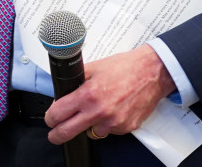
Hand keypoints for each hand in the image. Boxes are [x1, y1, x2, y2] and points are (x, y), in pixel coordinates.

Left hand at [44, 43, 175, 143]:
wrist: (151, 72)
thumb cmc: (124, 68)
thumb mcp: (93, 67)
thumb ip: (75, 79)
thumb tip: (61, 89)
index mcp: (87, 95)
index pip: (58, 113)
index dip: (50, 118)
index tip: (50, 119)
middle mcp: (99, 112)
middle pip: (68, 132)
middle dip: (57, 135)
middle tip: (54, 135)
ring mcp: (114, 122)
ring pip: (91, 133)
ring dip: (88, 126)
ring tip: (94, 111)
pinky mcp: (126, 128)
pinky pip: (109, 131)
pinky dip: (106, 124)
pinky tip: (111, 111)